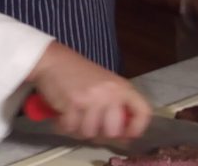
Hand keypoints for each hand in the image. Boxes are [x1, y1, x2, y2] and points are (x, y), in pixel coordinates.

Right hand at [27, 43, 151, 140]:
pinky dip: (65, 125)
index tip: (128, 136)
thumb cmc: (79, 74)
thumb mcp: (106, 85)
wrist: (54, 60)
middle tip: (90, 125)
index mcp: (123, 88)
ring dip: (79, 129)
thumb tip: (123, 136)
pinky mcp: (73, 103)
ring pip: (90, 133)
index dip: (137, 128)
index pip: (143, 112)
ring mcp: (92, 99)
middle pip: (113, 131)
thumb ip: (116, 106)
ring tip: (74, 117)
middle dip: (99, 134)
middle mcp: (111, 93)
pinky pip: (71, 128)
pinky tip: (63, 114)